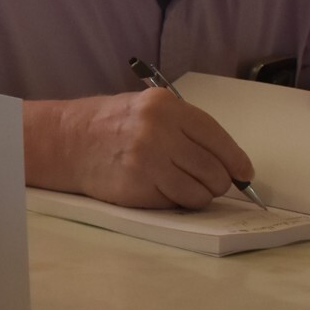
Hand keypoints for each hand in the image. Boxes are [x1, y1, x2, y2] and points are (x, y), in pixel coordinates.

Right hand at [30, 91, 255, 208]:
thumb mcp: (148, 110)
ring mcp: (147, 161)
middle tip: (209, 183)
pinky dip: (176, 201)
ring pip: (199, 192)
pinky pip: (176, 203)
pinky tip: (160, 189)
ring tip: (183, 187)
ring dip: (199, 195)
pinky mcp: (137, 187)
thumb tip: (231, 163)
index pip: (217, 138)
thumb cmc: (111, 125)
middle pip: (214, 170)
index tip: (244, 173)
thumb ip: (186, 129)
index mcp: (165, 106)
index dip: (236, 161)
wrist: (65, 141)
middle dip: (218, 182)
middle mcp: (158, 131)